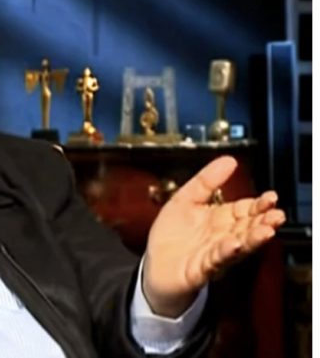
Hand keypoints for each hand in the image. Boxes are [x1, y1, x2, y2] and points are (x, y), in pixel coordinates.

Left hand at [142, 156, 285, 316]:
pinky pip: (215, 260)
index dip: (258, 204)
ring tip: (265, 230)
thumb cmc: (172, 235)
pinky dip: (225, 252)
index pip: (245, 209)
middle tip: (275, 214)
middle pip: (247, 228)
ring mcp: (214, 254)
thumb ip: (206, 181)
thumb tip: (230, 160)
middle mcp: (222, 236)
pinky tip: (233, 244)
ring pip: (238, 246)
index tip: (271, 197)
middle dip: (263, 221)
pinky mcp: (201, 269)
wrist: (154, 265)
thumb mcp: (185, 198)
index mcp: (220, 219)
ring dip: (252, 238)